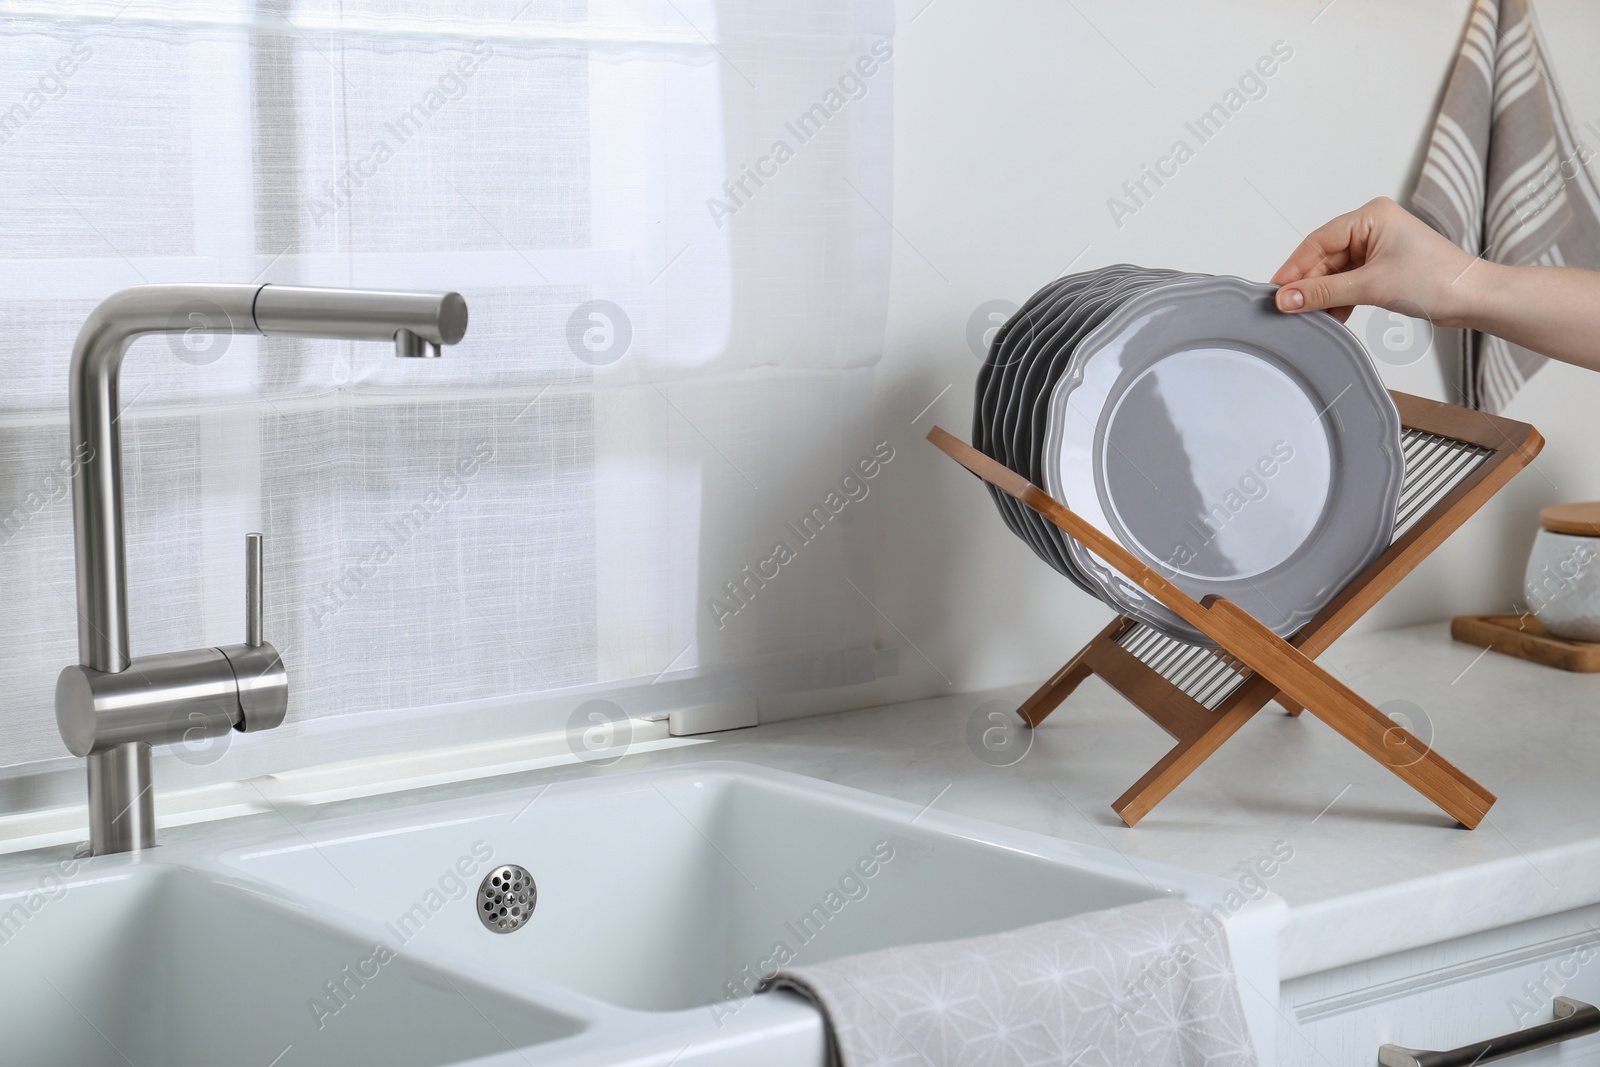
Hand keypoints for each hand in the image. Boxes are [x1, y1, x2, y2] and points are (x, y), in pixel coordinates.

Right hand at [1269, 197, 1478, 326]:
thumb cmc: (1438, 279)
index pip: (1318, 242)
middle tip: (1288, 310)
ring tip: (1310, 318)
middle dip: (1309, 286)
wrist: (1475, 298)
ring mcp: (1377, 248)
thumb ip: (1324, 293)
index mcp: (1370, 216)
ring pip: (1335, 273)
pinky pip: (1349, 283)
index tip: (1275, 292)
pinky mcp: (1382, 268)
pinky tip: (1331, 317)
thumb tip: (1287, 298)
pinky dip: (1339, 300)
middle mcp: (1372, 227)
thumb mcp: (1372, 286)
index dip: (1294, 268)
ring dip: (1323, 296)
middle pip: (1324, 258)